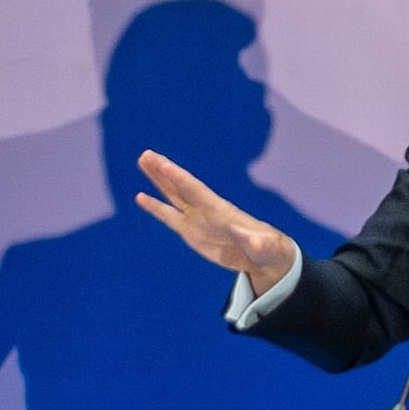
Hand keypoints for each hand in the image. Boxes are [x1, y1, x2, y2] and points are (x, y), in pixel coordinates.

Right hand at [133, 151, 298, 289]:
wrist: (263, 256)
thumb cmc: (268, 248)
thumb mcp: (266, 247)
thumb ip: (258, 242)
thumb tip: (254, 242)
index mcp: (221, 211)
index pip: (195, 190)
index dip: (178, 177)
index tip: (162, 164)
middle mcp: (205, 210)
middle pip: (180, 186)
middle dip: (163, 171)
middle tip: (146, 154)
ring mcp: (197, 219)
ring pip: (172, 195)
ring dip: (157, 180)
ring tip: (142, 162)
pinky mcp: (191, 232)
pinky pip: (169, 217)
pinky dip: (155, 207)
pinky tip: (140, 197)